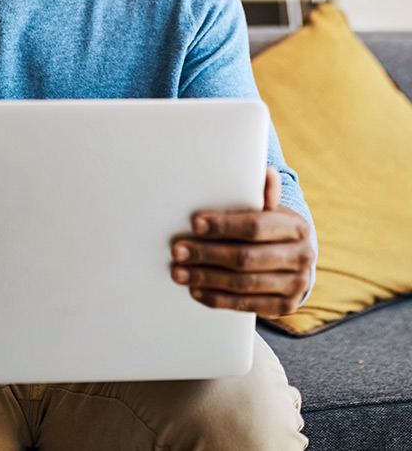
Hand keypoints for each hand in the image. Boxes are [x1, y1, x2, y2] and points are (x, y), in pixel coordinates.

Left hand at [170, 166, 314, 316]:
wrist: (294, 259)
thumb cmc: (271, 226)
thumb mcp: (270, 208)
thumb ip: (264, 194)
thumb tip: (266, 172)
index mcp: (296, 227)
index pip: (256, 227)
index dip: (224, 226)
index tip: (195, 224)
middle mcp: (302, 257)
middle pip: (246, 258)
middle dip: (207, 254)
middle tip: (178, 250)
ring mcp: (296, 286)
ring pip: (244, 284)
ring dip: (207, 278)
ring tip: (180, 272)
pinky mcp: (284, 307)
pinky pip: (246, 306)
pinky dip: (218, 299)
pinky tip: (196, 290)